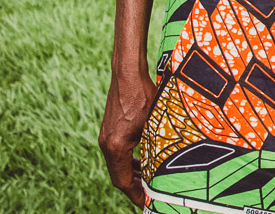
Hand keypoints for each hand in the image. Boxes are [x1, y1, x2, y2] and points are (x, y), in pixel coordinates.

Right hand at [99, 70, 157, 207]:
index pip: (122, 180)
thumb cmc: (143, 95)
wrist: (127, 73)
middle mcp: (107, 144)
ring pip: (118, 164)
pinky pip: (118, 153)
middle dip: (134, 187)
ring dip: (132, 173)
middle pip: (118, 175)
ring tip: (148, 182)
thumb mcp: (154, 123)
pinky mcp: (110, 129)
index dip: (135, 194)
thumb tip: (168, 164)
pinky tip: (142, 161)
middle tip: (150, 196)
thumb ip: (156, 145)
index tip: (146, 203)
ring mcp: (106, 136)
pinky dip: (129, 161)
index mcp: (115, 146)